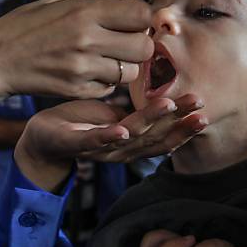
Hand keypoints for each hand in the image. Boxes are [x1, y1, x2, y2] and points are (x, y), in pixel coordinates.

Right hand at [0, 0, 153, 114]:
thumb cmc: (24, 27)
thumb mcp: (57, 2)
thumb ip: (93, 2)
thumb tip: (125, 2)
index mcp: (84, 11)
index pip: (141, 13)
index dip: (140, 18)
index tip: (130, 21)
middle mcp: (87, 39)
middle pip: (144, 47)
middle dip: (138, 45)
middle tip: (123, 43)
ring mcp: (83, 68)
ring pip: (131, 72)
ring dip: (123, 67)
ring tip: (104, 59)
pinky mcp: (77, 90)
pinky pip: (110, 88)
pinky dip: (105, 82)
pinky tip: (88, 72)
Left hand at [84, 93, 206, 162]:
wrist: (42, 140)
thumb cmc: (82, 124)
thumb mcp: (115, 116)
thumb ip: (138, 113)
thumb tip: (164, 96)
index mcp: (132, 144)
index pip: (163, 138)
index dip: (184, 128)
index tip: (204, 112)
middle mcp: (120, 151)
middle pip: (154, 138)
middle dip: (178, 123)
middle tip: (200, 106)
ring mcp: (99, 149)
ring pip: (130, 136)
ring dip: (151, 122)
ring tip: (168, 104)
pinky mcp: (75, 144)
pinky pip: (94, 142)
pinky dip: (109, 137)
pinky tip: (121, 131)